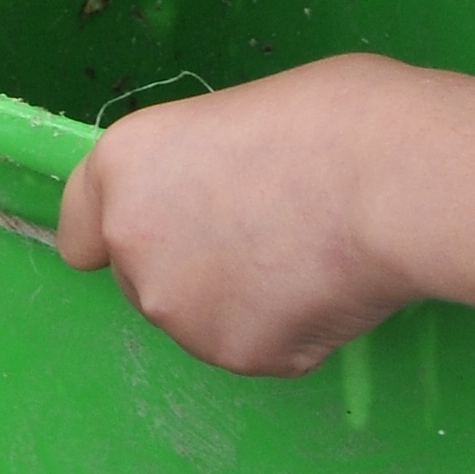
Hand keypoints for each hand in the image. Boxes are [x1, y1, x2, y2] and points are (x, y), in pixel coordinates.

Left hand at [55, 55, 425, 374]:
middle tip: (268, 226)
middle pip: (145, 274)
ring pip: (200, 316)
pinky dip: (291, 326)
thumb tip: (220, 198)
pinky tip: (331, 284)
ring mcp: (180, 313)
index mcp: (124, 167)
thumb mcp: (241, 117)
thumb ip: (201, 169)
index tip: (168, 221)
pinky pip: (259, 345)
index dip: (125, 226)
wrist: (395, 180)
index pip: (79, 229)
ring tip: (311, 252)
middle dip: (193, 261)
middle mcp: (132, 245)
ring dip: (241, 298)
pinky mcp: (237, 357)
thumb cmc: (336, 116)